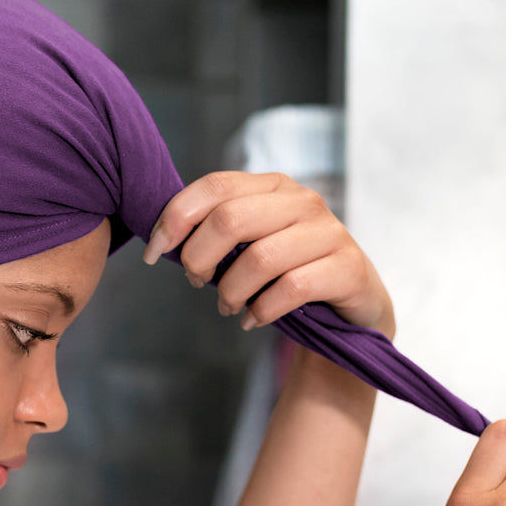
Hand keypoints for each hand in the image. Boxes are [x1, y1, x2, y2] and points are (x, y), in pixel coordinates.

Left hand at [142, 171, 394, 338]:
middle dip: (199, 258)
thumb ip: (215, 232)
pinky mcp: (348, 267)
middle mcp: (303, 201)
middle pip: (230, 220)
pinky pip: (292, 288)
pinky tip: (252, 319)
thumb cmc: (288, 269)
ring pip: (260, 258)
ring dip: (230, 292)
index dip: (175, 219)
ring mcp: (329, 232)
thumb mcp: (251, 242)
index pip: (214, 187)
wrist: (352, 300)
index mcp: (273, 186)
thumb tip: (164, 242)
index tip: (154, 254)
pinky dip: (262, 310)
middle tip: (197, 282)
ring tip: (227, 306)